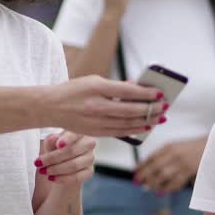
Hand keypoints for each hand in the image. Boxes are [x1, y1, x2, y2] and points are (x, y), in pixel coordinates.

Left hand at [35, 131, 95, 184]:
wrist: (60, 167)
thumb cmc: (55, 150)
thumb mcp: (50, 144)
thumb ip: (51, 141)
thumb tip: (54, 139)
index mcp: (79, 132)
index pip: (75, 133)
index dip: (67, 139)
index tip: (58, 145)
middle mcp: (88, 143)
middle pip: (72, 151)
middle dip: (52, 158)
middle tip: (38, 163)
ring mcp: (90, 158)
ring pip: (74, 165)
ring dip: (56, 169)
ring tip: (43, 171)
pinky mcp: (89, 171)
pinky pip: (77, 177)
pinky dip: (62, 178)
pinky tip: (52, 178)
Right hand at [45, 76, 165, 137]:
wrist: (49, 107)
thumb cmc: (74, 91)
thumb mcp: (93, 81)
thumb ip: (115, 87)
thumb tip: (138, 88)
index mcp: (96, 88)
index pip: (127, 92)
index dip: (146, 94)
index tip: (160, 93)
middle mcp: (96, 106)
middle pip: (130, 110)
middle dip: (150, 109)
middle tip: (165, 107)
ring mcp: (95, 121)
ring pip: (127, 124)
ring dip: (146, 121)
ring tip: (159, 118)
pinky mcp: (94, 132)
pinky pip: (119, 132)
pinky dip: (134, 130)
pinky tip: (145, 127)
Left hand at [134, 136, 201, 194]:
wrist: (212, 146)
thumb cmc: (193, 148)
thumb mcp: (177, 147)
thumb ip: (165, 155)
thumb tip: (150, 167)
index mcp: (169, 146)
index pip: (152, 156)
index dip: (142, 164)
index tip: (135, 171)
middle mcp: (174, 153)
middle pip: (155, 166)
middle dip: (144, 175)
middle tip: (137, 182)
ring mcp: (182, 162)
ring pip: (164, 175)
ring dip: (154, 182)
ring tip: (147, 188)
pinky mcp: (190, 170)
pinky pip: (176, 181)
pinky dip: (168, 187)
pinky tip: (162, 191)